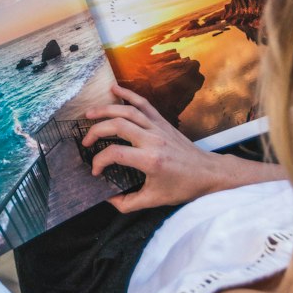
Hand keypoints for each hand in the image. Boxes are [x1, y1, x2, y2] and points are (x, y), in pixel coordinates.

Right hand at [82, 84, 225, 212]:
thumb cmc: (183, 187)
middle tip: (85, 141)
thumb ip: (128, 203)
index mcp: (150, 160)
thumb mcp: (154, 201)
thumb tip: (108, 199)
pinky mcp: (163, 122)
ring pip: (128, 111)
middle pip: (118, 125)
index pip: (115, 154)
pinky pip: (144, 104)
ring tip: (88, 114)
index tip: (96, 172)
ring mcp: (158, 127)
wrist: (208, 173)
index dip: (99, 162)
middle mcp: (153, 139)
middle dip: (96, 131)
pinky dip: (129, 94)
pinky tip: (115, 88)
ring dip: (106, 109)